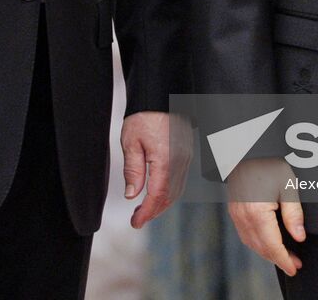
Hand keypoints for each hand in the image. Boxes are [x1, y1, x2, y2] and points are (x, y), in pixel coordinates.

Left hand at [121, 111, 189, 227]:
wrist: (161, 93)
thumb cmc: (145, 114)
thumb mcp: (131, 141)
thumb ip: (133, 170)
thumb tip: (132, 195)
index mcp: (165, 160)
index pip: (157, 195)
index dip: (147, 212)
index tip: (135, 223)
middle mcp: (180, 161)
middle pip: (169, 196)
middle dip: (153, 211)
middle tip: (137, 219)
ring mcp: (186, 157)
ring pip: (177, 190)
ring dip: (161, 203)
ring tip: (143, 209)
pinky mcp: (186, 152)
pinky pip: (180, 179)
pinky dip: (169, 191)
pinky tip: (156, 192)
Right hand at [227, 157, 304, 276]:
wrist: (246, 148)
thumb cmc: (267, 162)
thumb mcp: (287, 185)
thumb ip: (293, 214)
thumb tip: (299, 237)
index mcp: (257, 213)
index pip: (272, 246)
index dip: (284, 260)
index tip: (294, 268)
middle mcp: (243, 217)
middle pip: (261, 248)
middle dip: (278, 258)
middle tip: (294, 263)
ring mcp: (236, 214)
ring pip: (251, 243)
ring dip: (267, 253)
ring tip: (283, 255)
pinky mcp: (234, 209)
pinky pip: (244, 234)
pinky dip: (257, 243)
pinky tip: (267, 241)